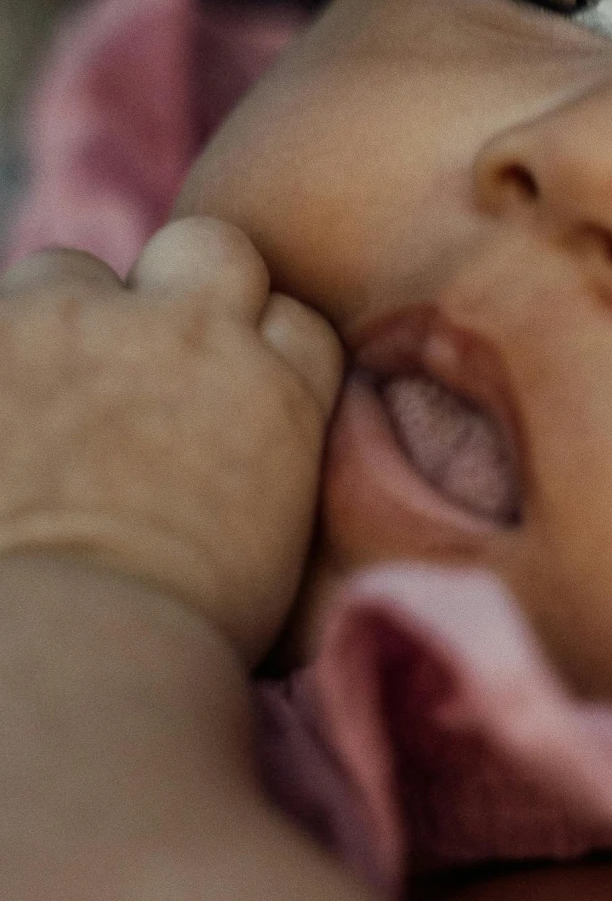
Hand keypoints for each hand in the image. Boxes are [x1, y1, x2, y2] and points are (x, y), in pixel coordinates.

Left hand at [0, 218, 341, 660]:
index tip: (225, 395)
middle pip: (209, 251)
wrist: (69, 649)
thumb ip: (267, 471)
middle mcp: (190, 334)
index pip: (294, 320)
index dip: (258, 350)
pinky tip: (2, 430)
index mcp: (276, 392)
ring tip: (36, 406)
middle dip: (182, 290)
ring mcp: (79, 323)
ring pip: (71, 271)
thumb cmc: (173, 643)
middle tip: (139, 366)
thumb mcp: (275, 555)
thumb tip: (238, 468)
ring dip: (61, 320)